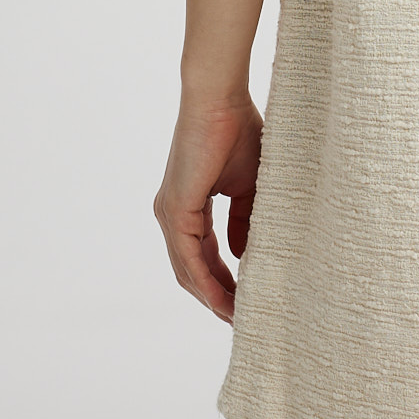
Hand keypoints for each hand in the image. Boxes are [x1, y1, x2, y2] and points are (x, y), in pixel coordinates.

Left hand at [152, 92, 262, 323]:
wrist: (220, 99)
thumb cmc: (237, 130)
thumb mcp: (248, 185)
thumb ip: (244, 220)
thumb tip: (244, 255)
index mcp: (187, 207)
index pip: (202, 257)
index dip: (223, 282)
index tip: (246, 301)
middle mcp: (172, 214)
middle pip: (191, 272)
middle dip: (217, 298)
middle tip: (243, 319)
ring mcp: (170, 213)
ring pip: (188, 271)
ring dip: (213, 297)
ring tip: (239, 317)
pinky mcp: (175, 209)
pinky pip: (189, 259)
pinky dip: (207, 282)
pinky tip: (225, 299)